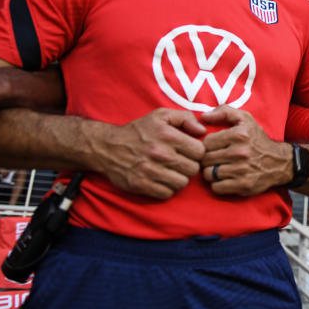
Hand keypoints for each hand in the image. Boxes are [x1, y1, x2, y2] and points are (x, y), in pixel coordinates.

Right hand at [87, 108, 205, 199]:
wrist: (107, 147)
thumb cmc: (139, 130)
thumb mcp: (161, 115)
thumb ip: (185, 118)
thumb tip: (202, 131)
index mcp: (168, 135)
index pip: (199, 151)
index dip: (196, 152)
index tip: (189, 151)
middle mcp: (160, 153)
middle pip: (193, 169)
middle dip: (189, 166)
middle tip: (180, 162)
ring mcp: (150, 171)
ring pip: (182, 183)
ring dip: (179, 178)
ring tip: (171, 171)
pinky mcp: (141, 185)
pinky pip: (167, 193)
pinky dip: (167, 189)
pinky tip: (161, 180)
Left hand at [201, 105, 292, 195]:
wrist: (280, 162)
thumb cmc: (258, 140)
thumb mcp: (246, 120)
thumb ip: (224, 112)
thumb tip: (203, 117)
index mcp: (239, 134)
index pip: (207, 142)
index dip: (208, 145)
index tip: (215, 147)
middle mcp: (240, 152)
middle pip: (206, 159)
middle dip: (208, 159)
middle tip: (215, 159)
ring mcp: (242, 170)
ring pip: (208, 174)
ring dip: (211, 172)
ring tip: (219, 168)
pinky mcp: (244, 185)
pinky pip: (217, 187)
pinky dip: (218, 184)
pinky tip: (225, 178)